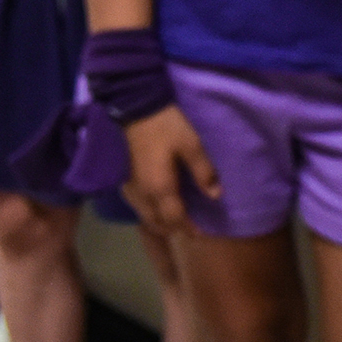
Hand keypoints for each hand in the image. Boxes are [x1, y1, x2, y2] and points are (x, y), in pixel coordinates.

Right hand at [122, 103, 218, 237]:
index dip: (188, 229)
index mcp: (160, 188)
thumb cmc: (166, 126)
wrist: (135, 107)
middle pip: (157, 222)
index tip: (201, 234)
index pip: (175, 219)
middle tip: (189, 230)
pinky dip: (147, 213)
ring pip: (144, 216)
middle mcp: (143, 194)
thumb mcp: (192, 145)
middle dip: (173, 229)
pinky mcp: (124, 179)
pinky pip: (136, 205)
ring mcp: (130, 187)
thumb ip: (204, 171)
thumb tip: (216, 195)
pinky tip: (155, 207)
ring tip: (174, 223)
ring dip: (159, 223)